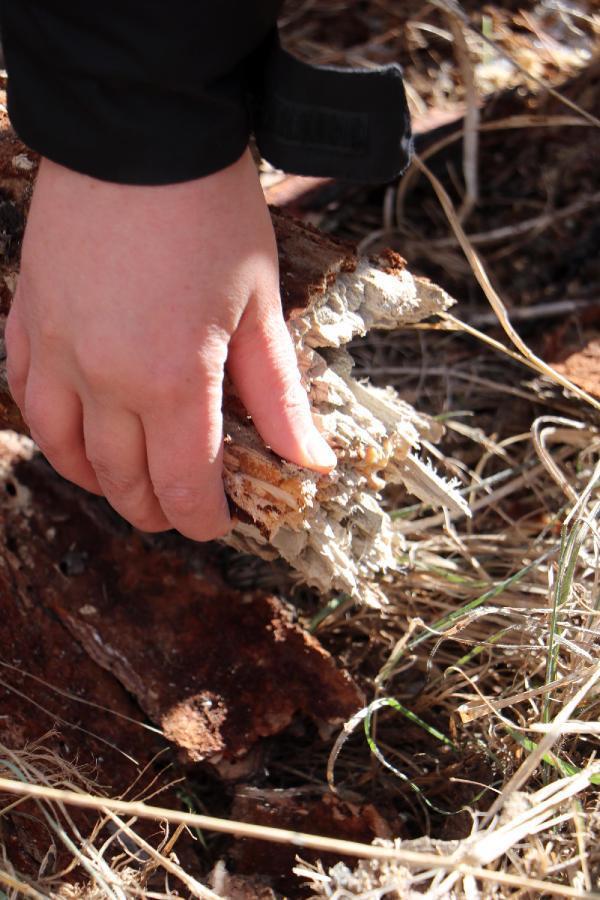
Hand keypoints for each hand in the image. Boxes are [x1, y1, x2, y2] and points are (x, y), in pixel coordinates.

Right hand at [6, 150, 335, 539]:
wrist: (141, 130)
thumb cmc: (210, 213)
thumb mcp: (261, 306)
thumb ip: (280, 395)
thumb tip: (310, 460)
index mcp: (171, 380)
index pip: (183, 485)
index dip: (202, 519)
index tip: (217, 524)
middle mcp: (104, 378)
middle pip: (124, 479)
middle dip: (155, 509)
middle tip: (177, 511)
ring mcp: (58, 349)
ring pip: (65, 450)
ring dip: (99, 482)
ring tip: (126, 486)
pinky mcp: (29, 318)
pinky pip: (28, 395)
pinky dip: (54, 429)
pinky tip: (74, 431)